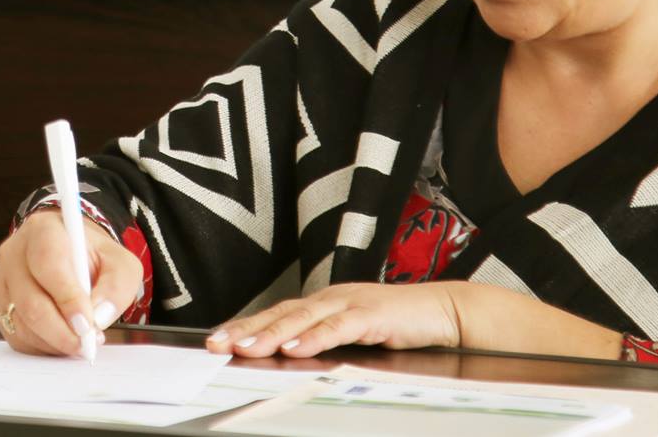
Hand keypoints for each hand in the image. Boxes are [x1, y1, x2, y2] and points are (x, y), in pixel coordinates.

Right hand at [0, 209, 141, 355]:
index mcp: (42, 230)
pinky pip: (17, 337)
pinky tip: (62, 339)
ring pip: (22, 325)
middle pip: (30, 302)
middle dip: (62, 332)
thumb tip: (99, 317)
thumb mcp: (118, 262)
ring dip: (55, 342)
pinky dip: (43, 347)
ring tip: (80, 340)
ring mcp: (1, 281)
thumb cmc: (91, 257)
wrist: (69, 255)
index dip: (67, 298)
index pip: (48, 264)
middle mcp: (14, 253)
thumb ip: (117, 286)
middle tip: (88, 344)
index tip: (88, 324)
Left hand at [205, 282, 463, 358]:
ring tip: (247, 347)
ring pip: (303, 318)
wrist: (441, 311)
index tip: (216, 340)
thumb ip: (322, 342)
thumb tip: (286, 359)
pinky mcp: (371, 314)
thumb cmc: (395, 323)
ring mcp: (350, 303)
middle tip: (217, 343)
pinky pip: (338, 327)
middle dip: (246, 329)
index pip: (276, 313)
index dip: (245, 325)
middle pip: (281, 313)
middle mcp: (330, 298)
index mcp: (323, 302)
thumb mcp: (351, 335)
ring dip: (273, 333)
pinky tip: (296, 348)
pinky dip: (315, 337)